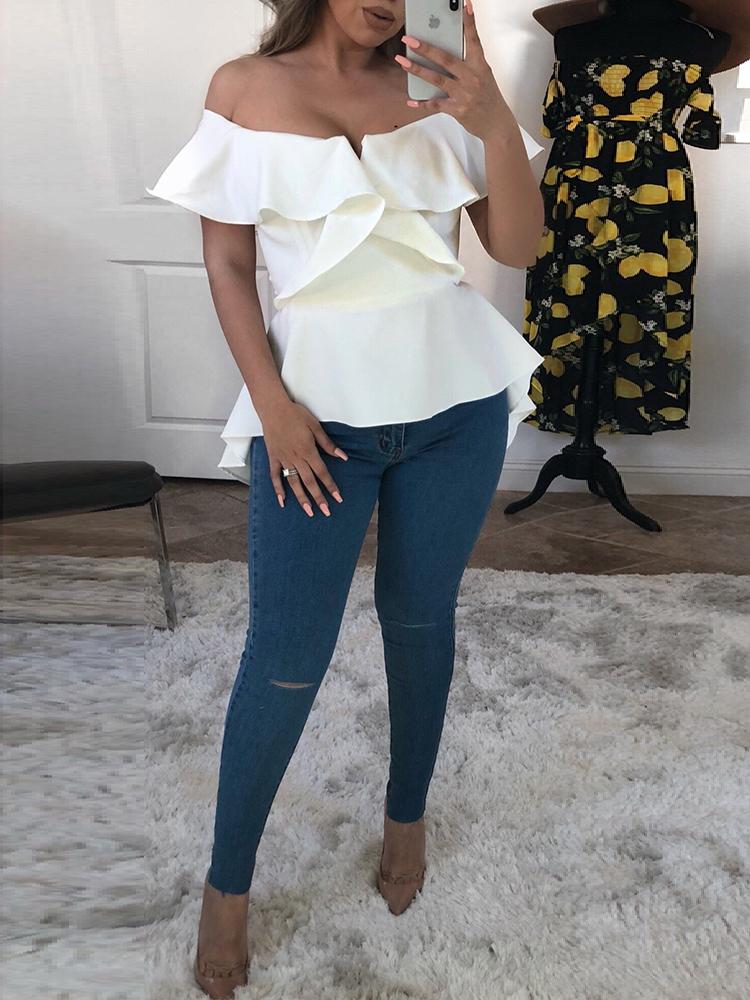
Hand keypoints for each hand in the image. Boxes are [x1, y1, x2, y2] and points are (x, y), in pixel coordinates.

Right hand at [261, 399, 346, 516]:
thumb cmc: (295, 414)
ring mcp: (283, 459)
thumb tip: (342, 456)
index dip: (330, 486)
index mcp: (308, 450)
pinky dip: (278, 490)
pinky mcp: (273, 458)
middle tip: (326, 512)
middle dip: (319, 498)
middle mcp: (296, 458)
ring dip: (302, 498)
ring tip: (309, 511)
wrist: (273, 408)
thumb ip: (328, 444)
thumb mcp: (315, 426)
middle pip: (309, 482)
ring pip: (293, 483)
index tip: (337, 498)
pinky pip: (275, 477)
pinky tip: (283, 501)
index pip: (322, 473)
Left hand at [395, 0, 511, 141]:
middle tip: (409, 40)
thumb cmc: (488, 97)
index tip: (465, 5)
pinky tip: (410, 101)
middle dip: (425, 48)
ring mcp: (464, 94)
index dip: (469, 22)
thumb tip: (443, 56)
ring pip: (436, 79)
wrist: (497, 124)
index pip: (474, 40)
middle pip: (445, 59)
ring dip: (417, 69)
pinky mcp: (457, 110)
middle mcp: (472, 77)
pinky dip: (422, 103)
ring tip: (401, 61)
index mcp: (480, 66)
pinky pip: (435, 104)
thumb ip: (467, 65)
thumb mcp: (483, 76)